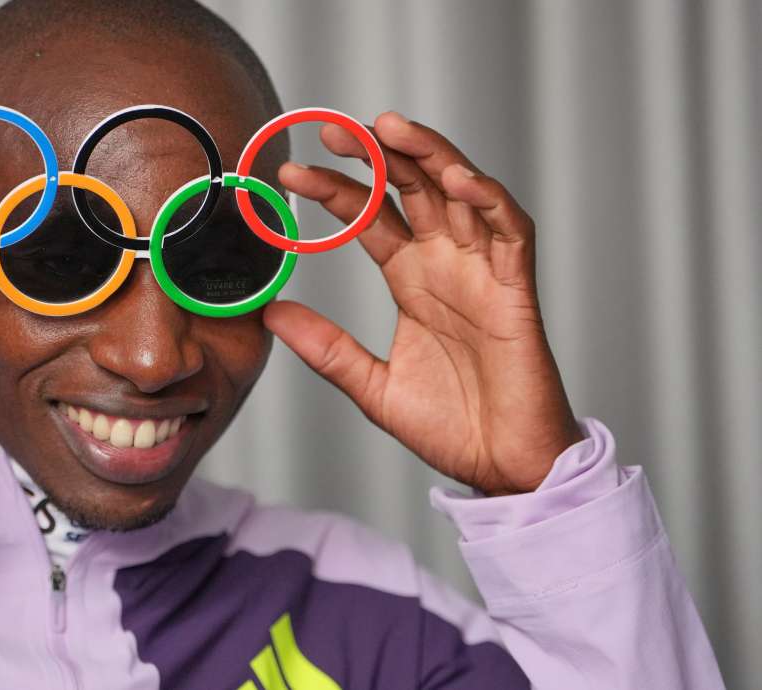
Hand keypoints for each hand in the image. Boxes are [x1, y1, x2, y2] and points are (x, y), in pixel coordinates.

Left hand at [264, 112, 583, 495]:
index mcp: (412, 279)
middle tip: (334, 132)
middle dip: (377, 156)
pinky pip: (509, 231)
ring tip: (391, 129)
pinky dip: (487, 199)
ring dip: (429, 157)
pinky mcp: (518, 291)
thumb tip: (270, 314)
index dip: (335, 192)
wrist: (503, 468)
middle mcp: (447, 265)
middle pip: (412, 191)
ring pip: (461, 194)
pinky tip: (455, 178)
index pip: (370, 218)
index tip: (292, 176)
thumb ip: (326, 348)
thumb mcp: (371, 386)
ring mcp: (483, 273)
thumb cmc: (450, 426)